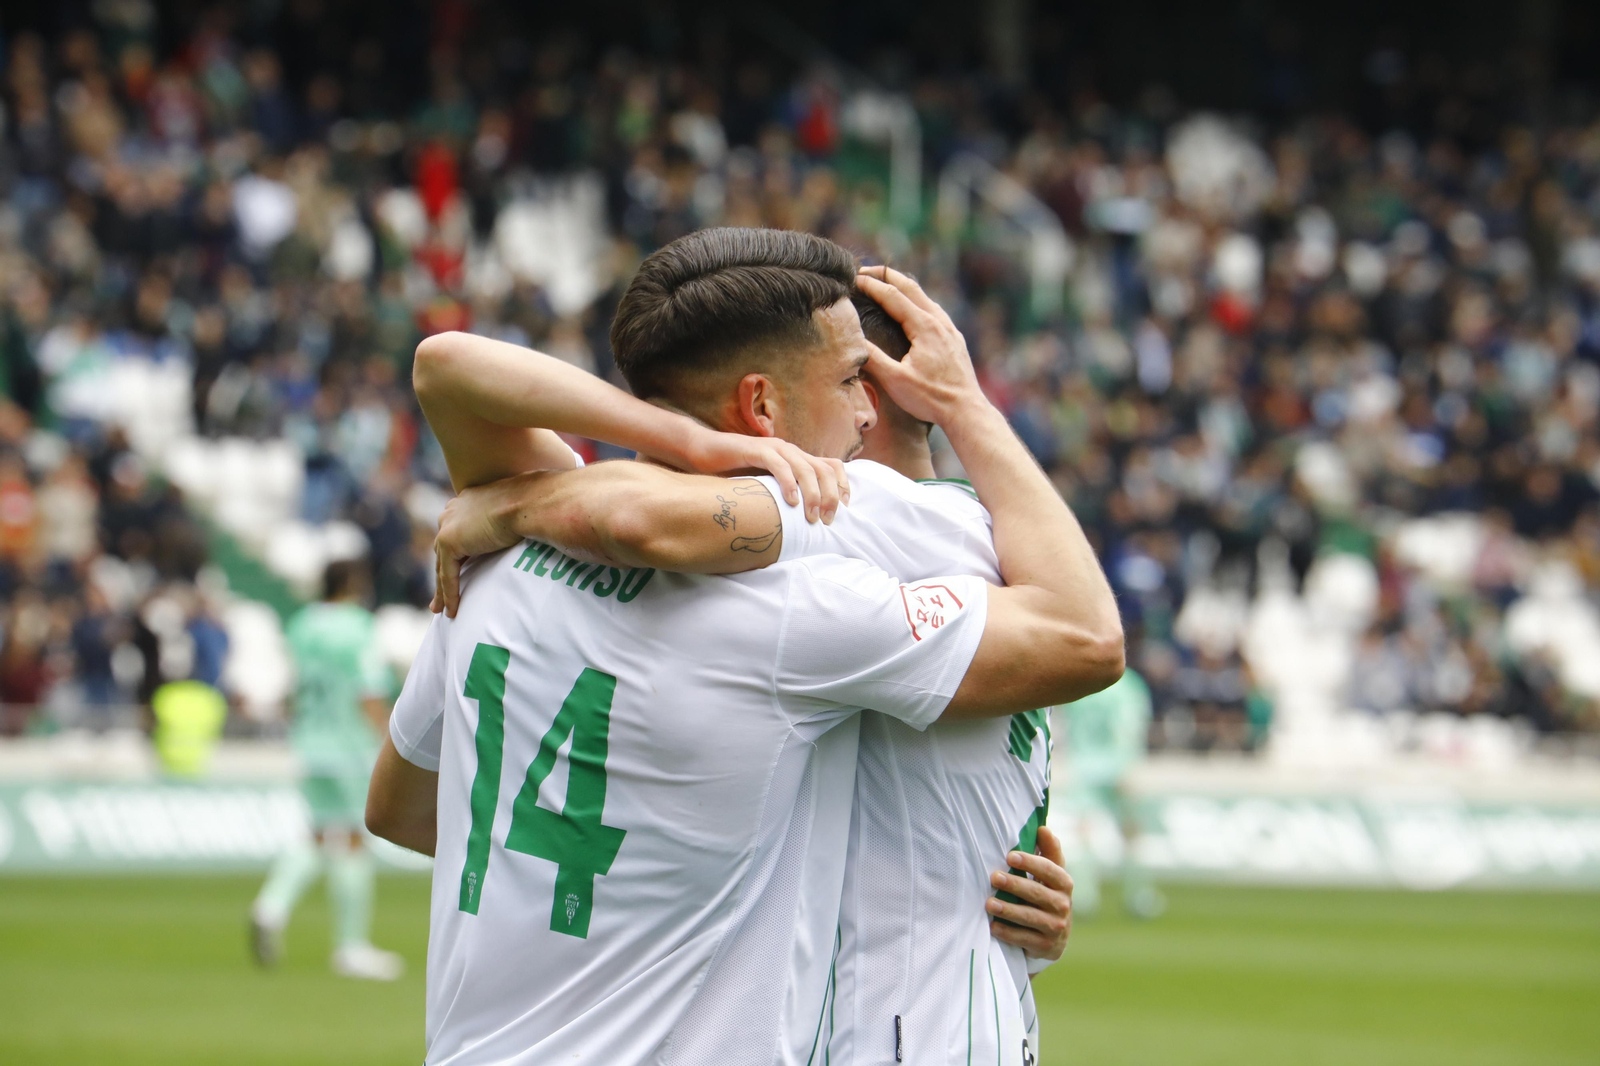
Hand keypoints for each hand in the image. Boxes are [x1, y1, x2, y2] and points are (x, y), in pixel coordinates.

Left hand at [431, 478, 525, 616]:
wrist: (529, 502)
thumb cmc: (533, 506)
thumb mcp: (515, 515)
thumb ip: (508, 524)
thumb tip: (523, 534)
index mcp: (468, 502)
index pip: (459, 533)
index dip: (458, 555)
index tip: (461, 569)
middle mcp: (453, 511)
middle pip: (444, 550)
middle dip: (443, 572)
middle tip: (441, 594)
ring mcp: (448, 525)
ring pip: (442, 565)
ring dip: (441, 589)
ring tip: (442, 609)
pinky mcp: (449, 541)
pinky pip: (448, 575)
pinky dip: (449, 594)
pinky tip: (452, 611)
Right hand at [681, 427, 849, 524]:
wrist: (703, 451)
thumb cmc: (733, 473)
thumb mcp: (765, 487)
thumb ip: (782, 496)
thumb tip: (800, 522)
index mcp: (795, 458)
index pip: (831, 466)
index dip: (843, 485)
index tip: (845, 508)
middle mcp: (790, 450)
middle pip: (824, 469)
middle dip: (831, 495)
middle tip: (828, 519)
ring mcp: (774, 448)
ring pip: (805, 468)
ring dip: (812, 494)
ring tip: (811, 516)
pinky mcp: (756, 449)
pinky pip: (779, 465)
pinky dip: (788, 483)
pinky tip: (790, 502)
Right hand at [855, 266, 988, 426]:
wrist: (966, 411)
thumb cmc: (931, 399)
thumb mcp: (896, 380)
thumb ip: (873, 358)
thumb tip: (854, 340)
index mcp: (924, 327)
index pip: (893, 296)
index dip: (871, 285)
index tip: (853, 278)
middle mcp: (939, 322)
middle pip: (911, 287)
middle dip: (887, 276)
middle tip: (865, 270)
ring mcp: (950, 329)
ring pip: (924, 297)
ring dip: (903, 287)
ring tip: (886, 284)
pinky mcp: (955, 339)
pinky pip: (934, 310)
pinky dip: (917, 301)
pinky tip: (913, 310)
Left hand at [985, 825, 1073, 963]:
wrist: (1055, 937)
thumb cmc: (1047, 895)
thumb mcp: (1052, 875)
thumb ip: (1049, 852)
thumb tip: (1043, 828)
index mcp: (1064, 883)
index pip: (1050, 870)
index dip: (1031, 862)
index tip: (1010, 856)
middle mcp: (1063, 905)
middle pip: (1037, 893)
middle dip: (1015, 884)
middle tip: (994, 877)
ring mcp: (1056, 927)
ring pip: (1030, 917)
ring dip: (1009, 910)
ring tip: (989, 903)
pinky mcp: (1045, 946)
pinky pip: (1024, 938)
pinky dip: (1008, 932)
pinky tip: (993, 926)